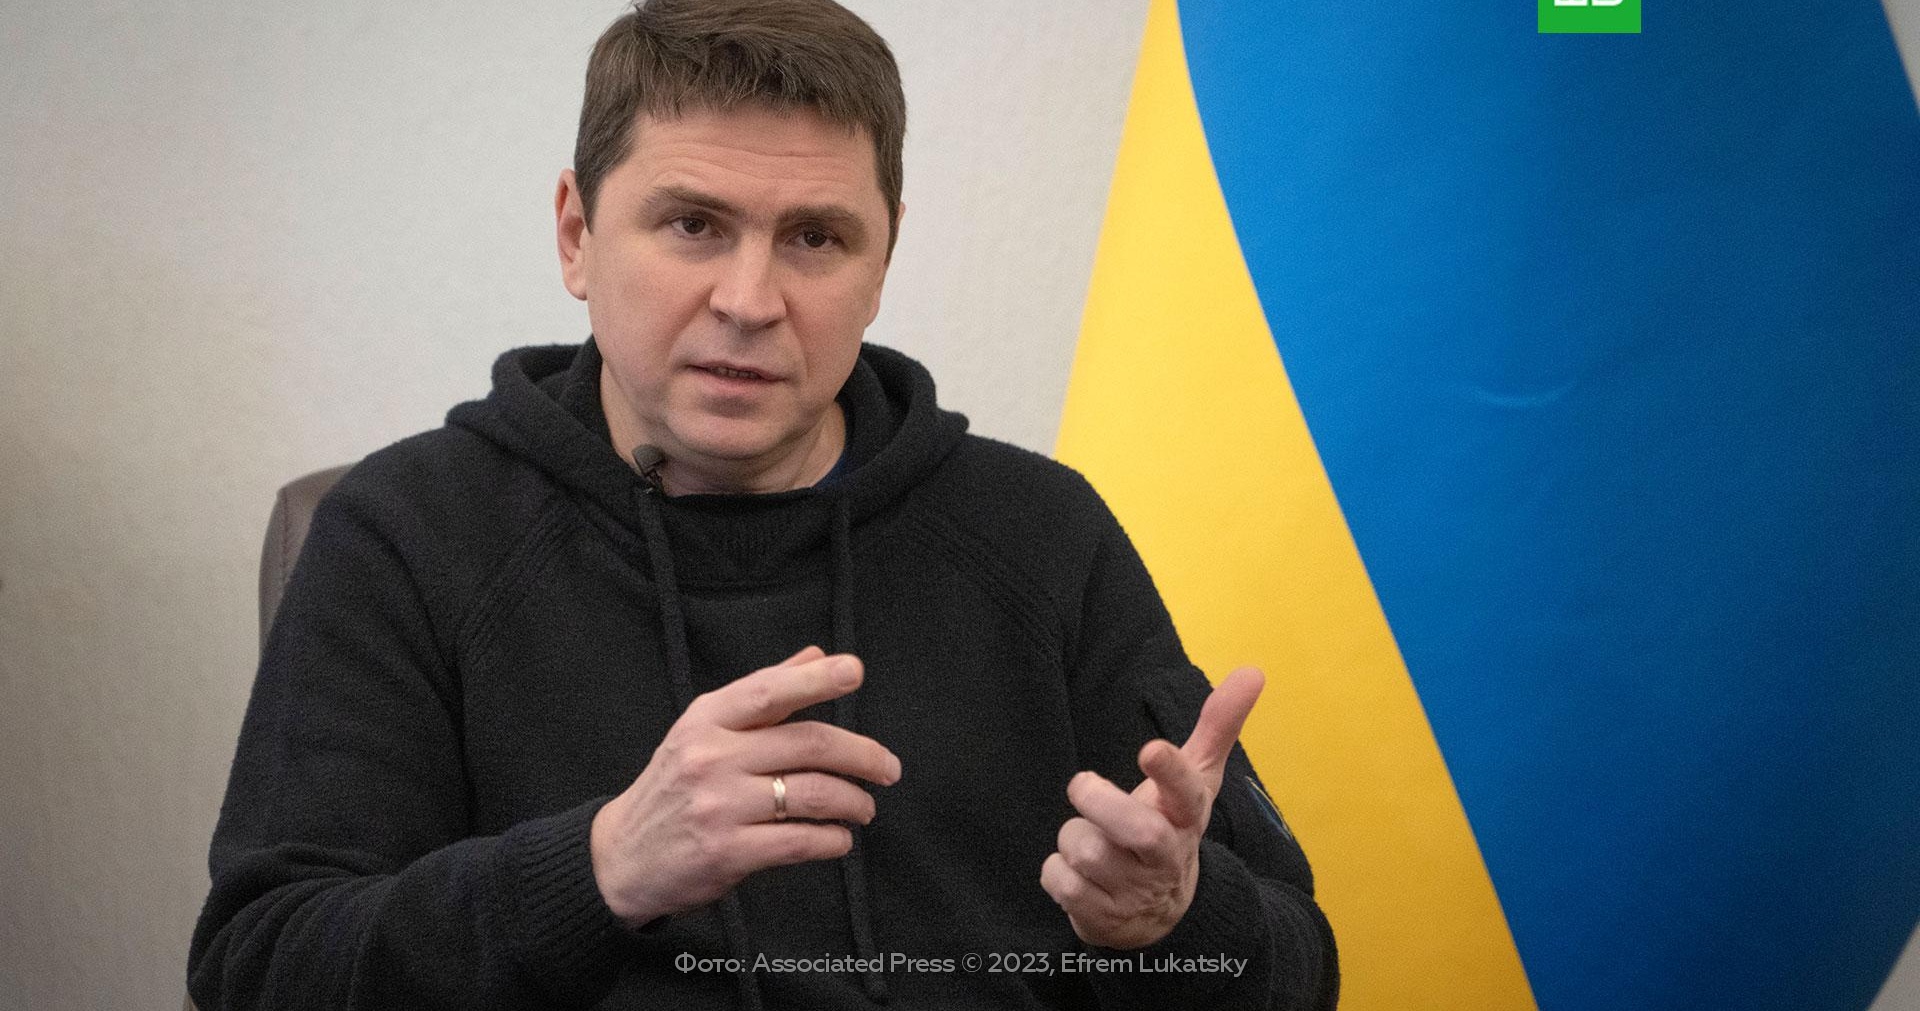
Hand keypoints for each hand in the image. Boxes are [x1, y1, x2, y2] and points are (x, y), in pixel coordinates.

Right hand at [590, 646, 901, 926]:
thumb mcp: (704, 730)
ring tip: (864, 808)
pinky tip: (839, 839)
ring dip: (853, 801)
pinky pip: (800, 840)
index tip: (854, 671)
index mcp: (706, 718)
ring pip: (813, 793)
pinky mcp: (726, 852)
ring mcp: (719, 805)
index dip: (817, 679)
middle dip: (862, 755)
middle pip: (808, 744)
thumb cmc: (673, 787)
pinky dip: (832, 840)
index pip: (770, 690)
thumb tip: (816, 655)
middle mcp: (711, 756)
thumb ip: (763, 693)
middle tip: (889, 768)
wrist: (620, 858)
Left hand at [1040, 666, 1264, 948]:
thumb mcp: (1196, 780)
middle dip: (1101, 803)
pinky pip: (1059, 881)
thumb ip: (1218, 726)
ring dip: (1072, 837)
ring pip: (1086, 850)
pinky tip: (1078, 875)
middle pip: (1138, 830)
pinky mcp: (1103, 918)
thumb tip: (1254, 671)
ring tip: (1091, 841)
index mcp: (1187, 817)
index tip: (1150, 749)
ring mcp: (1136, 891)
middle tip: (1082, 785)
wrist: (1160, 914)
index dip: (1169, 771)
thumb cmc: (1170, 826)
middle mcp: (1167, 857)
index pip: (1187, 792)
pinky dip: (1055, 872)